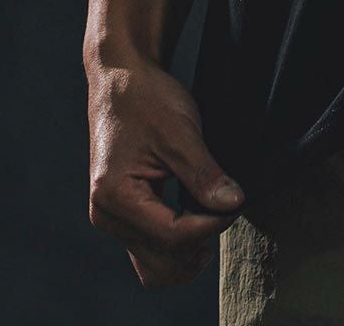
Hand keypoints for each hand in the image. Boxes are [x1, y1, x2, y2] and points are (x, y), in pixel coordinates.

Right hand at [85, 54, 245, 287]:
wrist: (120, 78)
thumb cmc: (146, 99)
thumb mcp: (180, 132)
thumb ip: (205, 174)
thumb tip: (235, 204)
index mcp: (115, 197)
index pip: (172, 236)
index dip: (210, 225)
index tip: (236, 203)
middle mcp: (107, 216)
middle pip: (161, 263)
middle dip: (198, 246)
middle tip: (224, 209)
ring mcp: (111, 218)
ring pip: (153, 265)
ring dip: (186, 253)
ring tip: (210, 217)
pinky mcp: (120, 214)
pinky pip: (148, 248)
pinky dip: (174, 244)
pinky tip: (195, 217)